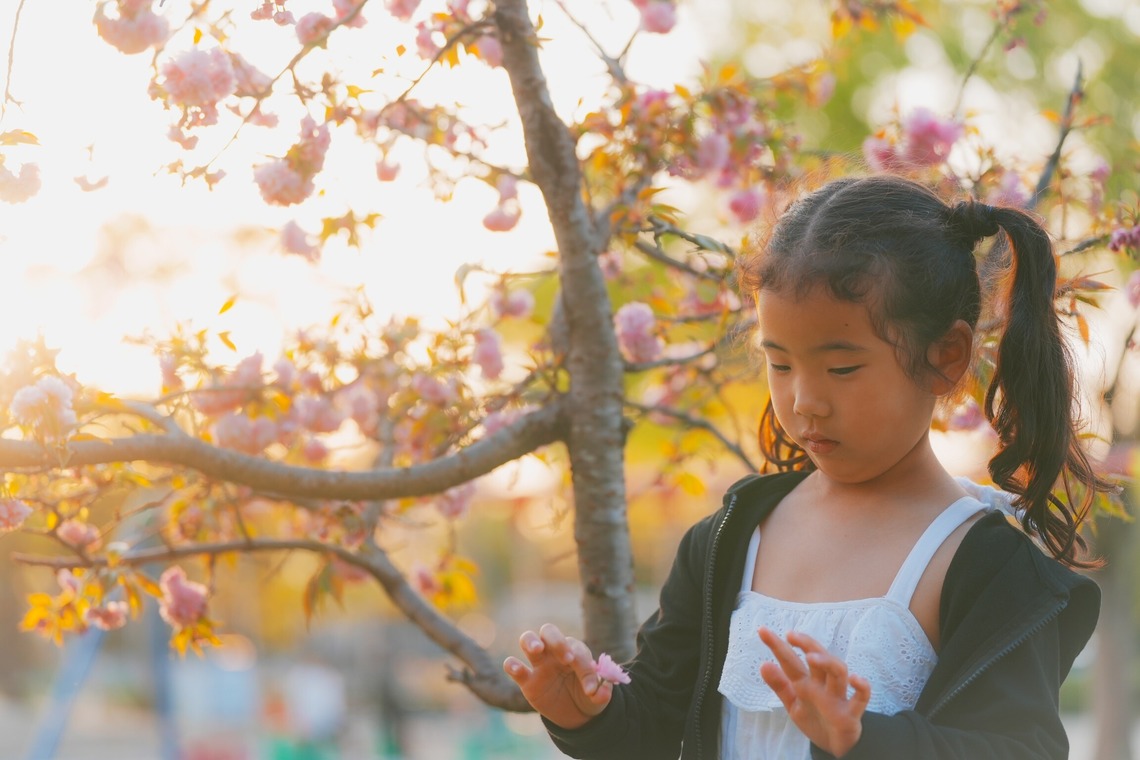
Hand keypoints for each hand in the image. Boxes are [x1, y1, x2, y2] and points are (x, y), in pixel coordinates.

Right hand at [503, 623, 613, 729]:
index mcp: (575, 651)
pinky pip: (512, 666)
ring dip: (530, 641)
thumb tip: (603, 690)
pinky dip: (511, 665)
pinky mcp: (526, 680)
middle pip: (548, 631)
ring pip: (527, 639)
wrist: (574, 714)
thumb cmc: (587, 697)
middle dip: (556, 640)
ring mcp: (539, 664)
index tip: (590, 689)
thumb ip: (602, 693)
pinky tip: (517, 669)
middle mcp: (554, 652)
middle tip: (566, 658)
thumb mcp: (599, 698)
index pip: (577, 651)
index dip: (585, 669)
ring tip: (537, 649)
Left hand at [757, 626, 870, 756]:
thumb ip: (780, 685)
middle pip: (818, 658)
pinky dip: (862, 687)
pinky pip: (861, 698)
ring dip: (827, 662)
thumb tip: (763, 664)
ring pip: (838, 673)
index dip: (777, 646)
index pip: (791, 660)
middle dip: (807, 644)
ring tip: (811, 657)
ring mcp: (837, 697)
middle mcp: (822, 685)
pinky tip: (856, 679)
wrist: (834, 746)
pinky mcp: (851, 713)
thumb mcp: (793, 703)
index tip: (762, 630)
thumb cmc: (815, 719)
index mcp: (805, 682)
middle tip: (792, 635)